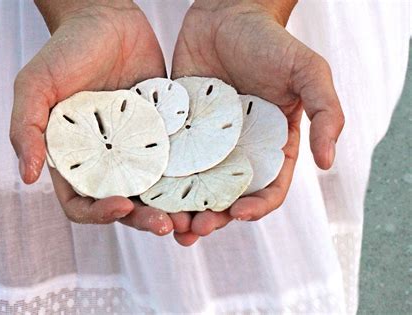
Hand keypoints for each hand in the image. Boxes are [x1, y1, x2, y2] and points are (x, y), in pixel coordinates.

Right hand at [10, 0, 176, 234]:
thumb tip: (26, 176)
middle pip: (125, 204)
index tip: (121, 206)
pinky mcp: (163, 133)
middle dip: (144, 219)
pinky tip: (207, 182)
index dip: (99, 214)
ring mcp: (137, 148)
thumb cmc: (66, 51)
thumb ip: (26, 128)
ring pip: (155, 189)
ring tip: (192, 216)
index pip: (83, 203)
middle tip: (167, 225)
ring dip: (171, 207)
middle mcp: (107, 160)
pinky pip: (178, 159)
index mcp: (74, 158)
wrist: (107, 19)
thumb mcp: (36, 86)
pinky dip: (190, 175)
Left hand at [171, 0, 344, 245]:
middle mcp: (238, 150)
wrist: (227, 13)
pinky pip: (170, 159)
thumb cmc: (271, 42)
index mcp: (271, 145)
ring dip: (184, 208)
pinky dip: (162, 180)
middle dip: (214, 216)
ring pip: (196, 185)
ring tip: (171, 223)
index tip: (238, 214)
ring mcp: (206, 142)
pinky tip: (149, 192)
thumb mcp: (308, 73)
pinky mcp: (180, 129)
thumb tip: (328, 163)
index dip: (255, 208)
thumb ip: (326, 113)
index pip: (267, 188)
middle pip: (227, 195)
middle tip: (196, 228)